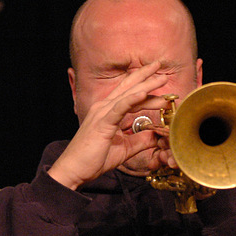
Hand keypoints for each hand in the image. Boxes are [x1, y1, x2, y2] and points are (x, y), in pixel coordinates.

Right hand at [49, 61, 176, 189]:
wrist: (74, 170)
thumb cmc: (93, 160)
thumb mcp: (123, 149)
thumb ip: (139, 141)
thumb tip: (155, 136)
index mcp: (107, 112)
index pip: (129, 94)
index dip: (144, 84)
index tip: (159, 79)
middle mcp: (103, 108)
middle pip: (129, 88)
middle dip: (146, 76)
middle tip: (160, 65)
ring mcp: (102, 113)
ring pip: (128, 95)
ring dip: (146, 85)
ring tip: (162, 78)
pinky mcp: (102, 123)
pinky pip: (120, 108)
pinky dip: (132, 99)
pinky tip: (144, 92)